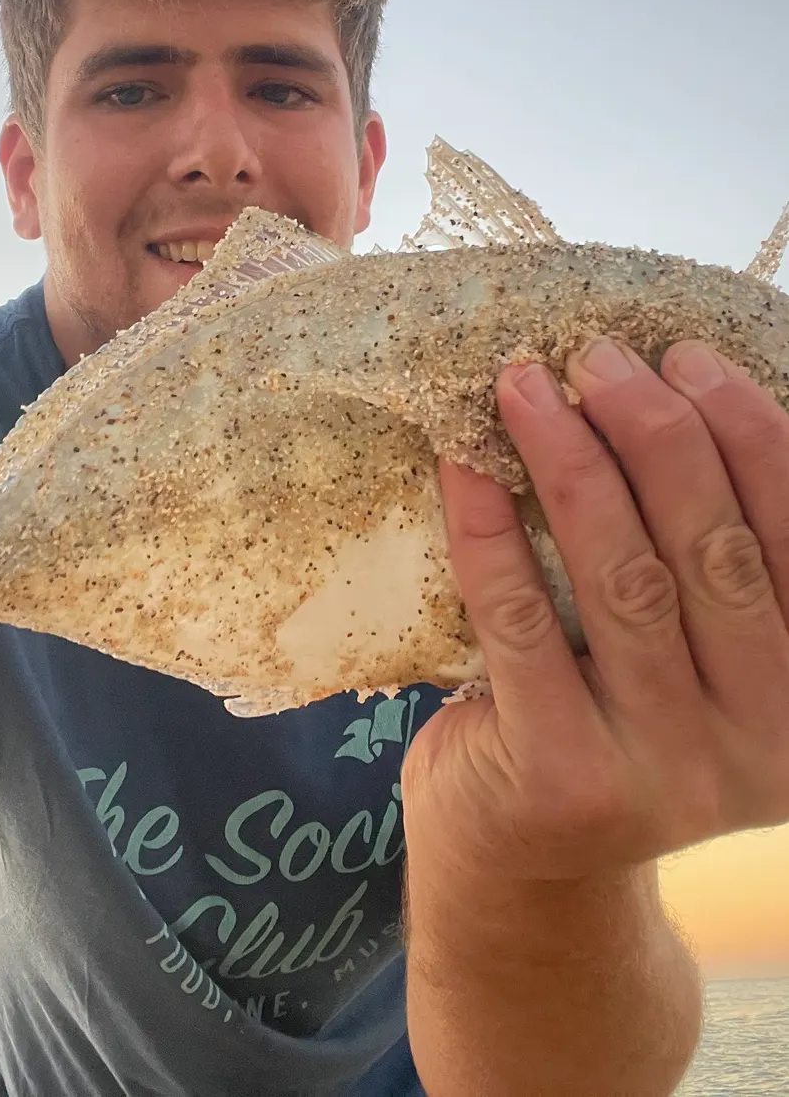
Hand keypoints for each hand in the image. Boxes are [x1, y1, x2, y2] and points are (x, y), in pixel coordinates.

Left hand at [403, 337, 788, 887]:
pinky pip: (522, 624)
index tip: (686, 355)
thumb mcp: (690, 656)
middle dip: (657, 433)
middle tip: (597, 356)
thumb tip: (667, 398)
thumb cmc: (607, 721)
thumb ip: (702, 560)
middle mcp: (765, 742)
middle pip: (717, 550)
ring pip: (625, 580)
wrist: (527, 865)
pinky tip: (462, 465)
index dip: (750, 433)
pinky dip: (489, 533)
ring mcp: (668, 771)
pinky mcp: (565, 778)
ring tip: (525, 386)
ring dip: (571, 464)